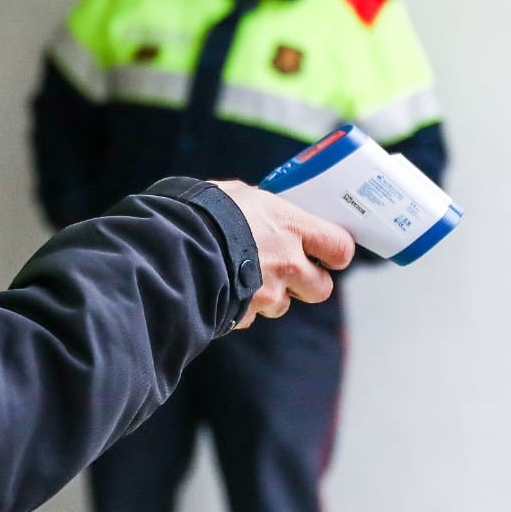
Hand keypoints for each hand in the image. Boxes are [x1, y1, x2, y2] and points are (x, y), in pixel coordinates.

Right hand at [213, 181, 355, 328]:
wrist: (170, 247)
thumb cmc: (203, 212)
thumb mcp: (238, 196)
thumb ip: (261, 209)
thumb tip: (263, 210)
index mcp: (291, 227)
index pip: (339, 247)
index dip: (336, 253)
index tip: (328, 253)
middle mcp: (287, 263)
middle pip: (321, 288)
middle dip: (308, 283)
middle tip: (290, 271)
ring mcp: (267, 293)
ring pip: (283, 305)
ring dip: (270, 296)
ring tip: (244, 275)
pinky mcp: (244, 314)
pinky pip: (250, 316)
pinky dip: (241, 307)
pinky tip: (222, 288)